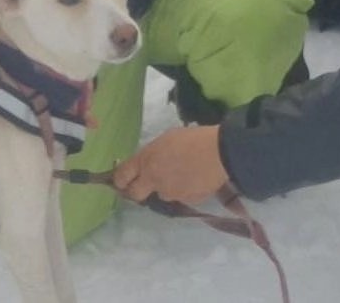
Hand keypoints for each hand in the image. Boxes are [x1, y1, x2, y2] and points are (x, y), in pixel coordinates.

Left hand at [114, 125, 228, 204]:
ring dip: (166, 187)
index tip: (121, 181)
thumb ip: (152, 154)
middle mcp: (153, 180)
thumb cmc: (192, 138)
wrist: (220, 152)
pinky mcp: (186, 200)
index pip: (122, 176)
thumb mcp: (166, 139)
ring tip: (182, 174)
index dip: (119, 180)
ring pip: (162, 194)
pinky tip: (195, 178)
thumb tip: (148, 163)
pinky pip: (180, 196)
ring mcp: (169, 192)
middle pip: (135, 194)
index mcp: (145, 160)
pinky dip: (184, 190)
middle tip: (147, 183)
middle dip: (138, 190)